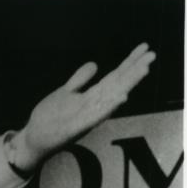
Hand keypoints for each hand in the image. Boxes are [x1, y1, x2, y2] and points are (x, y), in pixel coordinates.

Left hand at [12, 43, 155, 169]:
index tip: (144, 48)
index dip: (129, 63)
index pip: (114, 77)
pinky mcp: (75, 128)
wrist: (33, 139)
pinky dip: (108, 108)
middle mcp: (92, 106)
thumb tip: (95, 64)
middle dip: (134, 71)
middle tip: (152, 55)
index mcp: (91, 97)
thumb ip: (80, 80)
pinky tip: (121, 97)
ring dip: (127, 84)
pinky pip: (94, 117)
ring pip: (110, 98)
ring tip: (143, 69)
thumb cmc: (50, 118)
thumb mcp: (65, 94)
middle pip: (116, 85)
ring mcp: (85, 116)